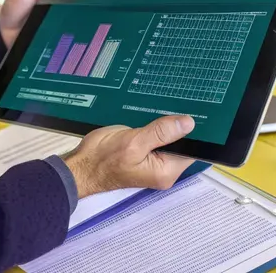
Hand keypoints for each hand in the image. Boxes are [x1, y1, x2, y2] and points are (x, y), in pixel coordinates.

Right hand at [61, 115, 194, 198]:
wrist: (81, 166)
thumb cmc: (103, 158)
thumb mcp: (134, 141)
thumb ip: (161, 132)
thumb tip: (188, 123)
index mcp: (166, 171)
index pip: (192, 149)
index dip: (194, 131)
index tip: (195, 111)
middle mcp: (164, 170)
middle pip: (182, 145)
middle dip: (178, 127)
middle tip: (177, 104)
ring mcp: (155, 163)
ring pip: (169, 140)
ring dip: (166, 127)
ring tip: (163, 108)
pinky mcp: (145, 156)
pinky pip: (157, 140)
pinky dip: (155, 129)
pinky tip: (151, 117)